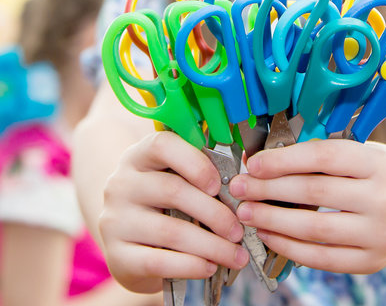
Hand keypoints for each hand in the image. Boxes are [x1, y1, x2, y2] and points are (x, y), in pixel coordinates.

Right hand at [99, 131, 248, 292]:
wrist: (125, 244)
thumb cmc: (162, 206)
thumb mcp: (174, 181)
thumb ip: (199, 175)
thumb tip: (243, 185)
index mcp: (139, 158)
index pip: (162, 145)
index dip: (196, 163)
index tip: (219, 185)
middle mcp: (121, 185)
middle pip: (173, 191)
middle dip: (216, 214)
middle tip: (239, 230)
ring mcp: (116, 221)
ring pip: (171, 231)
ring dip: (212, 245)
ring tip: (236, 255)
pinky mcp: (117, 256)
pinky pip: (159, 261)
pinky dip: (191, 266)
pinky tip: (209, 267)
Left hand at [229, 139, 385, 273]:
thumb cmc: (383, 172)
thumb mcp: (361, 151)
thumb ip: (319, 157)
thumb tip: (264, 163)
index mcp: (378, 163)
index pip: (322, 157)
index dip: (283, 160)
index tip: (254, 164)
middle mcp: (384, 199)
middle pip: (314, 192)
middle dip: (268, 190)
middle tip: (239, 189)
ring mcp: (380, 235)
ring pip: (314, 229)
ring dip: (272, 221)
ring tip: (247, 213)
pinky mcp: (373, 261)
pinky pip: (322, 258)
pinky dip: (290, 247)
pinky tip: (269, 234)